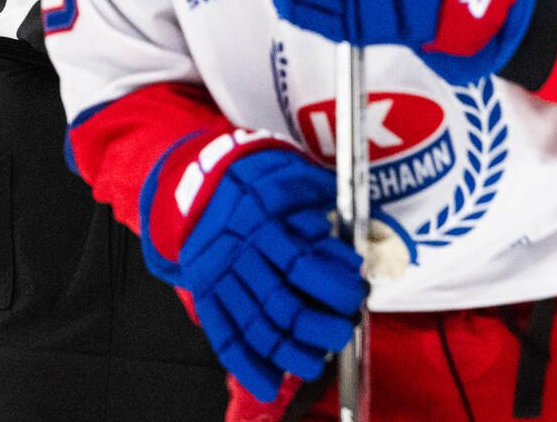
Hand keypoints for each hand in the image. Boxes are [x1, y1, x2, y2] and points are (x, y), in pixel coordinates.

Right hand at [140, 134, 364, 401]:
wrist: (200, 182)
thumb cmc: (257, 178)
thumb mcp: (292, 174)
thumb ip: (321, 204)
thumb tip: (349, 250)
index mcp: (262, 220)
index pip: (301, 262)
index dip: (331, 284)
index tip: (356, 294)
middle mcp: (238, 252)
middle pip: (279, 301)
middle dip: (316, 324)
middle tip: (343, 332)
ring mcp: (218, 277)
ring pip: (253, 324)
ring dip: (286, 352)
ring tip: (315, 364)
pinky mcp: (204, 294)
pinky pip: (223, 334)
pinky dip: (244, 364)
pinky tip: (266, 382)